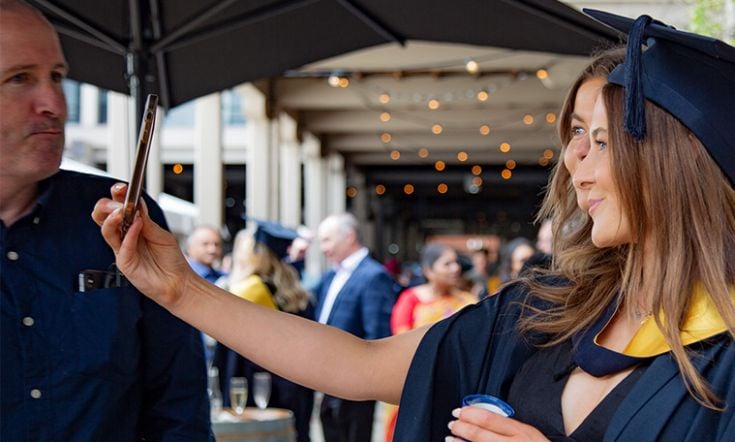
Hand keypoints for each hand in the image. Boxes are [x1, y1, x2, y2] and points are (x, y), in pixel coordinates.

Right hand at [91, 183, 195, 308]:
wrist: (179, 282)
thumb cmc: (171, 259)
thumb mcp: (161, 235)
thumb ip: (147, 221)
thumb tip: (137, 203)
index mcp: (133, 227)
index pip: (117, 208)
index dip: (117, 197)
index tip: (121, 188)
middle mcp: (124, 237)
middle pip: (103, 217)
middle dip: (107, 205)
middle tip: (118, 200)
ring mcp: (122, 250)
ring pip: (106, 230)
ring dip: (113, 218)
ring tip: (123, 211)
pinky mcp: (125, 263)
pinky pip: (122, 247)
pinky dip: (129, 234)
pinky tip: (138, 226)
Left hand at [446, 407, 548, 441]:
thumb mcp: (529, 432)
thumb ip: (508, 427)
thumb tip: (480, 419)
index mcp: (520, 431)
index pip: (488, 418)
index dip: (469, 414)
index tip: (459, 411)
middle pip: (479, 434)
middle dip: (461, 427)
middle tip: (451, 424)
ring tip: (449, 438)